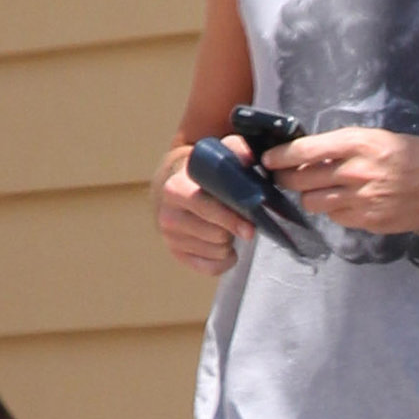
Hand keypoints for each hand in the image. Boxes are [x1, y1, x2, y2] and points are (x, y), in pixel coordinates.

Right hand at [156, 137, 253, 275]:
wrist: (174, 186)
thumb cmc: (204, 173)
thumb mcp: (216, 156)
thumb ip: (235, 150)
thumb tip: (248, 156)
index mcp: (175, 189)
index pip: (206, 209)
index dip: (231, 218)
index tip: (250, 226)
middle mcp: (168, 215)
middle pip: (217, 235)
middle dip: (233, 229)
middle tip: (240, 220)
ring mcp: (170, 237)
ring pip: (217, 251)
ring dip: (229, 242)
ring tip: (226, 227)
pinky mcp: (177, 255)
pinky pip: (212, 268)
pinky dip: (224, 260)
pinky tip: (224, 246)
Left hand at [264, 128, 418, 237]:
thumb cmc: (414, 155)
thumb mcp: (378, 138)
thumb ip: (344, 147)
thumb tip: (310, 155)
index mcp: (358, 143)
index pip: (304, 151)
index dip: (279, 156)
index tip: (268, 159)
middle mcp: (355, 171)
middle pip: (301, 180)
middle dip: (286, 178)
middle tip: (282, 177)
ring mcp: (361, 199)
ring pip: (313, 202)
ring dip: (309, 196)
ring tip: (316, 190)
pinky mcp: (368, 220)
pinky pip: (335, 217)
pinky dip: (333, 210)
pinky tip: (343, 202)